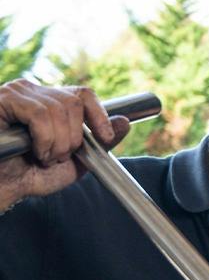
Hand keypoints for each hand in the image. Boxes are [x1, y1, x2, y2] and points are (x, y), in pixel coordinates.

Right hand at [0, 81, 130, 211]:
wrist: (4, 187)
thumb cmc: (33, 174)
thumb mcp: (75, 161)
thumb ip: (99, 143)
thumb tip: (125, 122)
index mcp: (50, 102)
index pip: (83, 94)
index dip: (100, 115)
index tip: (106, 138)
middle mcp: (33, 92)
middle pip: (73, 102)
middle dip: (74, 138)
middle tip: (59, 158)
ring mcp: (17, 93)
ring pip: (58, 109)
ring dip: (58, 143)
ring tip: (45, 158)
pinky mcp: (3, 100)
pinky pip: (39, 114)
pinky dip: (44, 139)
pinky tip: (35, 152)